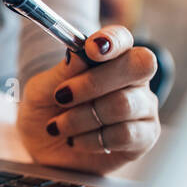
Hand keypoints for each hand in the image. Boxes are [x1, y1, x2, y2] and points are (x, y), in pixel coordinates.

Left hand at [18, 24, 160, 173]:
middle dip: (95, 82)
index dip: (112, 40)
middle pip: (138, 66)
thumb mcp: (41, 90)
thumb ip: (61, 72)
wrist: (43, 148)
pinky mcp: (145, 137)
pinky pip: (125, 134)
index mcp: (110, 58)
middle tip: (62, 96)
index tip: (91, 49)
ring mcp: (143, 107)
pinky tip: (77, 140)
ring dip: (82, 117)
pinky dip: (92, 139)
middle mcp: (133, 79)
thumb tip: (79, 52)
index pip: (123, 38)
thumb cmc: (46, 111)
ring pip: (124, 104)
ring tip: (60, 125)